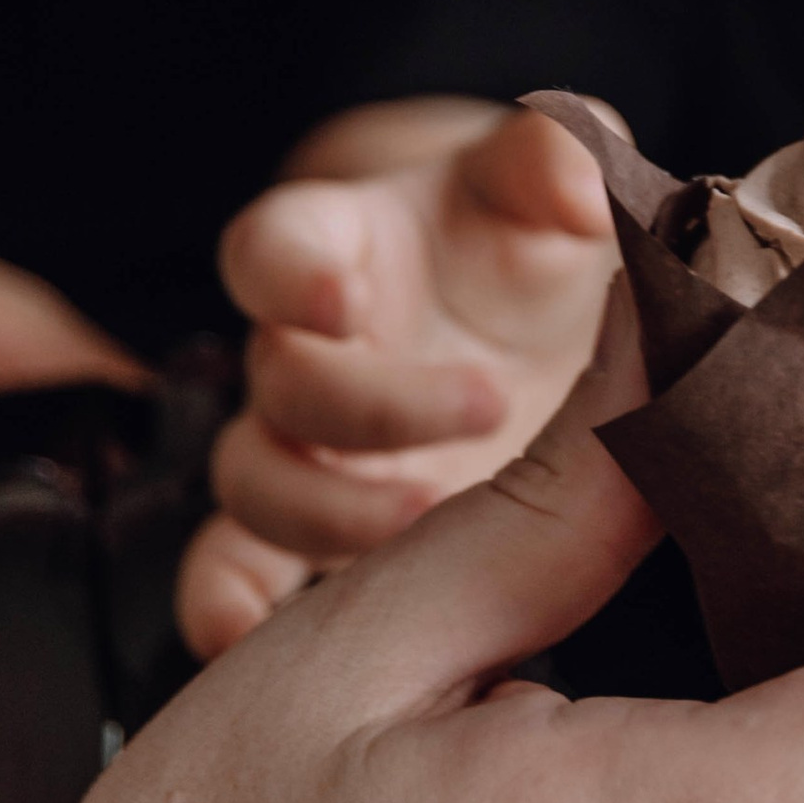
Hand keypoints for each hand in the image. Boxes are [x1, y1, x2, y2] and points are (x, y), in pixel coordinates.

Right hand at [185, 94, 617, 654]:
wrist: (526, 321)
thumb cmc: (519, 243)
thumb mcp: (546, 191)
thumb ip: (555, 164)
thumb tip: (579, 170)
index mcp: (341, 249)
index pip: (276, 248)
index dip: (295, 274)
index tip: (341, 297)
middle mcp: (305, 352)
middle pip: (283, 382)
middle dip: (373, 404)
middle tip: (488, 405)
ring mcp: (306, 450)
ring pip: (256, 485)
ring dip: (328, 511)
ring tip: (428, 519)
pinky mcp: (318, 531)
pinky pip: (235, 574)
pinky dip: (224, 608)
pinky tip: (242, 638)